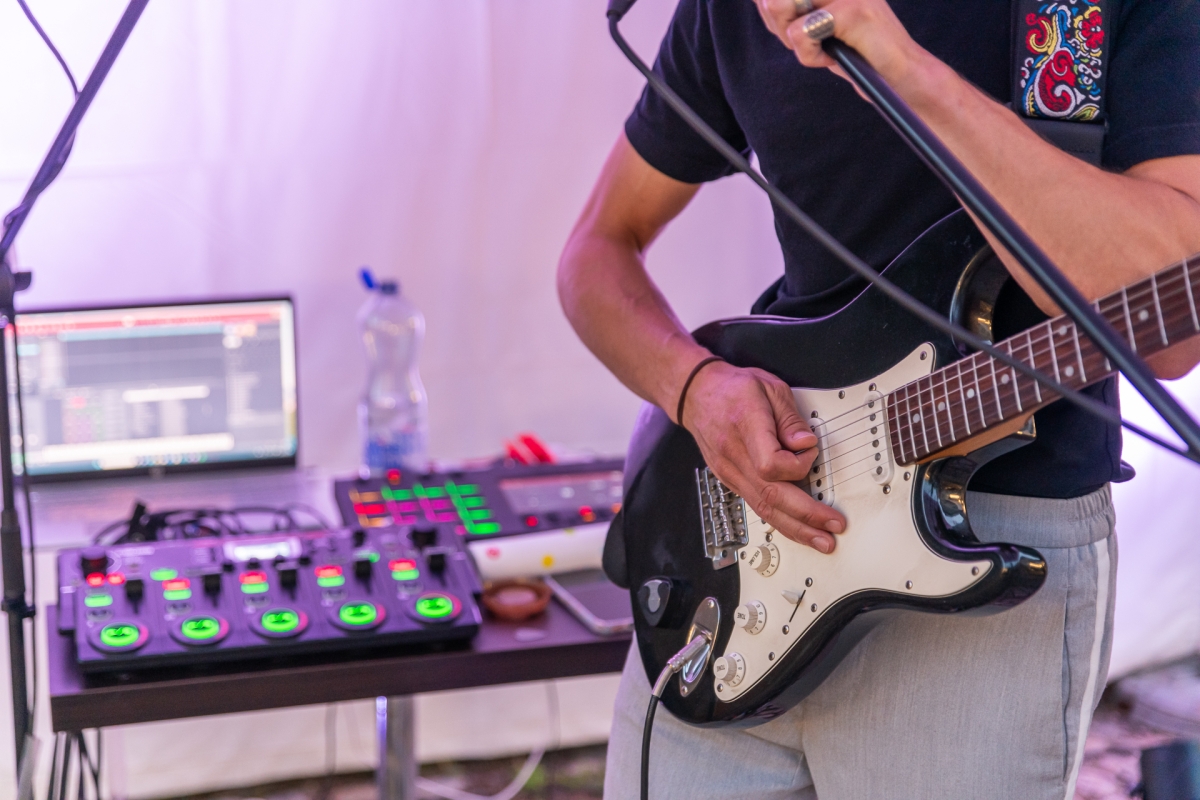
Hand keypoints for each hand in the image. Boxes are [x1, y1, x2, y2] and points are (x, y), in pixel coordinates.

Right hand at [681, 361, 846, 552]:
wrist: (697, 395)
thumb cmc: (734, 388)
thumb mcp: (770, 388)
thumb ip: (790, 418)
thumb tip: (806, 445)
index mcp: (746, 426)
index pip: (771, 463)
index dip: (798, 464)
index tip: (810, 451)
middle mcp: (735, 455)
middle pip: (770, 495)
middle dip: (806, 516)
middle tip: (832, 528)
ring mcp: (730, 471)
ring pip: (763, 508)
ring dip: (795, 528)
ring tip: (820, 540)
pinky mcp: (731, 480)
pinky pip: (756, 505)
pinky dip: (779, 520)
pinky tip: (797, 528)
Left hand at [753, 0, 929, 92]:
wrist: (899, 75)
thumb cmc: (858, 54)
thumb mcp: (814, 30)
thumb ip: (787, 13)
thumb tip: (760, 0)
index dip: (770, 10)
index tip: (793, 28)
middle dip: (777, 23)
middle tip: (809, 40)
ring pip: (781, 5)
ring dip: (794, 39)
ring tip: (822, 47)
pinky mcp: (852, 11)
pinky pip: (801, 32)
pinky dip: (809, 55)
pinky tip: (831, 59)